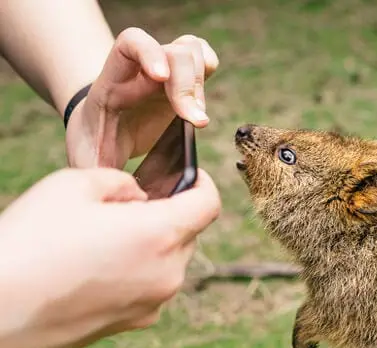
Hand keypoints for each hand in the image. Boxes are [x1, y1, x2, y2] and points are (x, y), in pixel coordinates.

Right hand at [0, 167, 219, 347]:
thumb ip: (121, 182)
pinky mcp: (133, 324)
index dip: (203, 183)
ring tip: (105, 236)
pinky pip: (150, 286)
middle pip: (189, 233)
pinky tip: (96, 266)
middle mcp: (168, 273)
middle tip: (130, 204)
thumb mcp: (73, 184)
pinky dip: (138, 270)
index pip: (209, 204)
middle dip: (169, 213)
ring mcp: (152, 303)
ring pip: (169, 261)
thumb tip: (140, 196)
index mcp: (161, 234)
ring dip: (152, 243)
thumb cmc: (31, 241)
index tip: (190, 175)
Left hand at [64, 27, 218, 168]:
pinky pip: (202, 56)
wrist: (98, 132)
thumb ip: (99, 173)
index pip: (131, 44)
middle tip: (196, 123)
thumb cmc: (94, 145)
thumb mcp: (88, 160)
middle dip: (188, 86)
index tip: (160, 77)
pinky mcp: (182, 80)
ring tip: (197, 120)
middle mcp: (142, 70)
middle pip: (174, 52)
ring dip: (200, 84)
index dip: (149, 53)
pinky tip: (203, 98)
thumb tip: (123, 195)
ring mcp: (165, 71)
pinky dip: (210, 65)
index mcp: (114, 81)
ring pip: (192, 51)